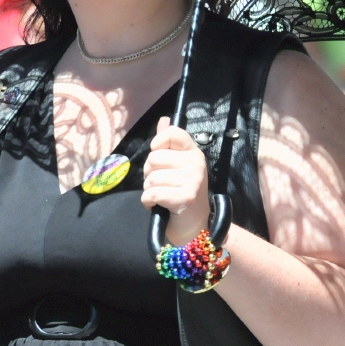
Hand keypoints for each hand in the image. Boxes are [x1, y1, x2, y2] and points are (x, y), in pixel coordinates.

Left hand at [142, 117, 209, 246]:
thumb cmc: (180, 193)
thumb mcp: (176, 166)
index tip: (159, 157)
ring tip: (160, 196)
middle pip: (154, 158)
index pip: (173, 133)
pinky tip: (157, 205)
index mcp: (194, 152)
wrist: (193, 226)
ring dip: (149, 190)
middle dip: (149, 173)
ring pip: (151, 178)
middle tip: (160, 184)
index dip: (158, 143)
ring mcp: (193, 180)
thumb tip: (164, 119)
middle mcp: (196, 163)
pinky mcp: (185, 197)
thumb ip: (168, 143)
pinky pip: (152, 193)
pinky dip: (148, 201)